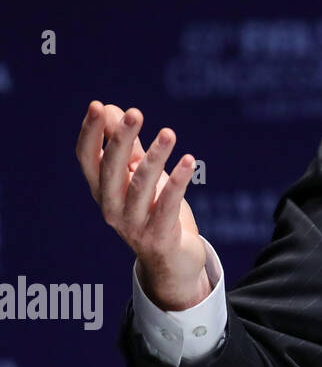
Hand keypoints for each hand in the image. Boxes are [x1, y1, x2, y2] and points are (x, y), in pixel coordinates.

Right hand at [75, 101, 209, 309]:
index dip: (90, 133)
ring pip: (140, 186)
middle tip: (135, 113)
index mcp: (103, 191)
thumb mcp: (140, 177)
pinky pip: (168, 204)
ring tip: (169, 133)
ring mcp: (133, 224)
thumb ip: (128, 148)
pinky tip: (188, 161)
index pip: (88, 159)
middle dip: (120, 140)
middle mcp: (111, 207)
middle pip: (111, 169)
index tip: (98, 105)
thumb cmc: (154, 211)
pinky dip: (178, 181)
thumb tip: (115, 110)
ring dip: (154, 157)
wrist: (172, 261)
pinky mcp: (159, 235)